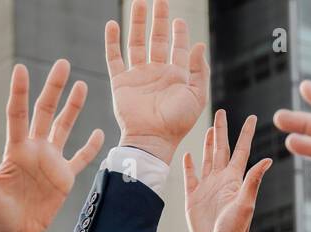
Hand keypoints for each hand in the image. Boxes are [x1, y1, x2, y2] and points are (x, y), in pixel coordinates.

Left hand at [0, 60, 103, 231]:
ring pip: (64, 128)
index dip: (20, 92)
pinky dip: (90, 147)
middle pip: (45, 112)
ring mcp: (50, 163)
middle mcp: (34, 150)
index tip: (21, 69)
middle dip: (54, 88)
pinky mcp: (63, 179)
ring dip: (73, 107)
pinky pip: (80, 159)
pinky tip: (99, 132)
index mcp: (15, 149)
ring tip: (82, 84)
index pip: (18, 114)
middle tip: (63, 64)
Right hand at [106, 0, 208, 164]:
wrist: (153, 139)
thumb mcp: (196, 96)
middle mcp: (156, 73)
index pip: (177, 48)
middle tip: (160, 0)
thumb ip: (198, 70)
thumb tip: (199, 44)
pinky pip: (114, 58)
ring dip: (137, 23)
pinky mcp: (121, 82)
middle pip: (157, 39)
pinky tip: (112, 24)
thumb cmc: (177, 123)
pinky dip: (112, 42)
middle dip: (159, 19)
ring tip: (138, 3)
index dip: (179, 33)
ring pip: (136, 42)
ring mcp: (138, 76)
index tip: (179, 20)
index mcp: (175, 76)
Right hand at [183, 111, 271, 231]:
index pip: (240, 150)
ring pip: (207, 159)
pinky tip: (188, 155)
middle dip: (221, 130)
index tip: (252, 117)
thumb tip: (268, 159)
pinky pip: (190, 176)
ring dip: (208, 143)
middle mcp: (221, 180)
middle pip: (221, 148)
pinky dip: (189, 165)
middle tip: (222, 111)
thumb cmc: (235, 231)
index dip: (245, 133)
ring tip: (209, 128)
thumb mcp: (245, 204)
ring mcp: (207, 188)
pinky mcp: (193, 198)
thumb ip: (253, 181)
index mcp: (234, 179)